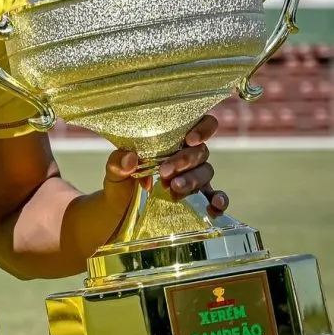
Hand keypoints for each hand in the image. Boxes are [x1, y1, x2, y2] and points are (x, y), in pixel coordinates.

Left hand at [101, 114, 227, 215]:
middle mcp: (187, 156)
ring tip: (173, 188)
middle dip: (184, 161)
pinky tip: (214, 204)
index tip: (189, 139)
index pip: (200, 123)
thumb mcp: (114, 171)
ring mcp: (193, 177)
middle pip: (200, 151)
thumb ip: (118, 162)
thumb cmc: (121, 182)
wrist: (120, 211)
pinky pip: (215, 196)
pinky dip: (219, 199)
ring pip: (206, 172)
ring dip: (192, 180)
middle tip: (164, 172)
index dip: (202, 128)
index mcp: (171, 141)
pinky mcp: (197, 199)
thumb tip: (129, 158)